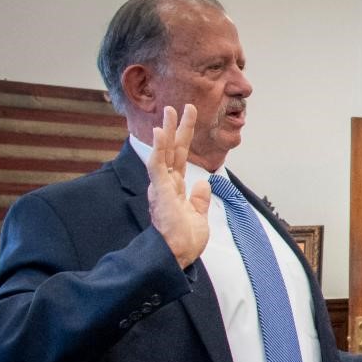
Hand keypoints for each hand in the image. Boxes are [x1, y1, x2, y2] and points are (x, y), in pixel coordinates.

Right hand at [147, 104, 210, 268]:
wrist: (178, 255)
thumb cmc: (185, 241)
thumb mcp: (198, 217)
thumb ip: (199, 199)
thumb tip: (204, 184)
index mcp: (175, 188)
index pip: (180, 157)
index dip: (184, 138)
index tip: (188, 119)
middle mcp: (166, 183)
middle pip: (173, 150)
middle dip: (178, 127)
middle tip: (183, 105)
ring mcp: (162, 186)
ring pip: (164, 152)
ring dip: (167, 130)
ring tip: (169, 110)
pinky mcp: (160, 192)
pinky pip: (157, 166)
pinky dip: (159, 148)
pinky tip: (160, 132)